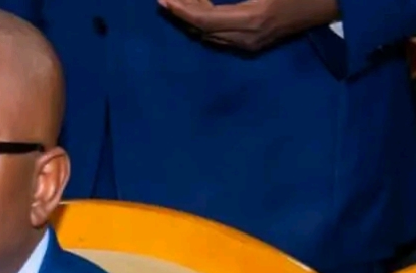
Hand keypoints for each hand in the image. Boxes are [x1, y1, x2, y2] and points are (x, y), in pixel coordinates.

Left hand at [158, 0, 339, 51]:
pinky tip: (198, 8)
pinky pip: (219, 37)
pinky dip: (204, 23)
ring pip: (208, 35)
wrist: (330, 4)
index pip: (204, 19)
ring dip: (191, 18)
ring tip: (178, 1)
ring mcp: (250, 45)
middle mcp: (247, 37)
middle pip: (202, 30)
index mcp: (252, 18)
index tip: (163, 0)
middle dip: (181, 13)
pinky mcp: (253, 46)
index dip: (181, 10)